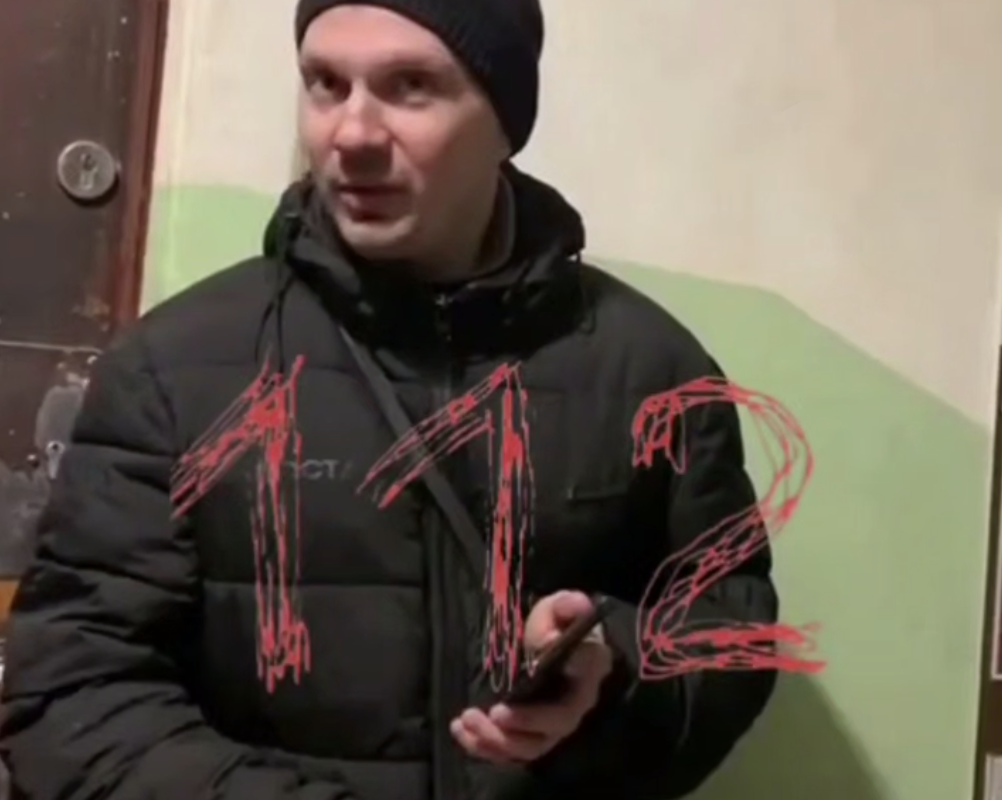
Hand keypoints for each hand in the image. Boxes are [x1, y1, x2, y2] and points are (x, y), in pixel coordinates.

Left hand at [450, 591, 612, 763]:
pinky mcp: (531, 735)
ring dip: (497, 740)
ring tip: (466, 721)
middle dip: (522, 724)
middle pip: (554, 726)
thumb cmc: (557, 624)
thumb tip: (577, 606)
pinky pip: (511, 752)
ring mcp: (554, 725)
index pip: (585, 677)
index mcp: (589, 667)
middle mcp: (576, 704)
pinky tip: (461, 732)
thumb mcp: (557, 607)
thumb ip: (567, 606)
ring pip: (530, 747)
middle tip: (492, 713)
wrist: (551, 643)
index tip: (530, 685)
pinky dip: (485, 746)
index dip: (571, 676)